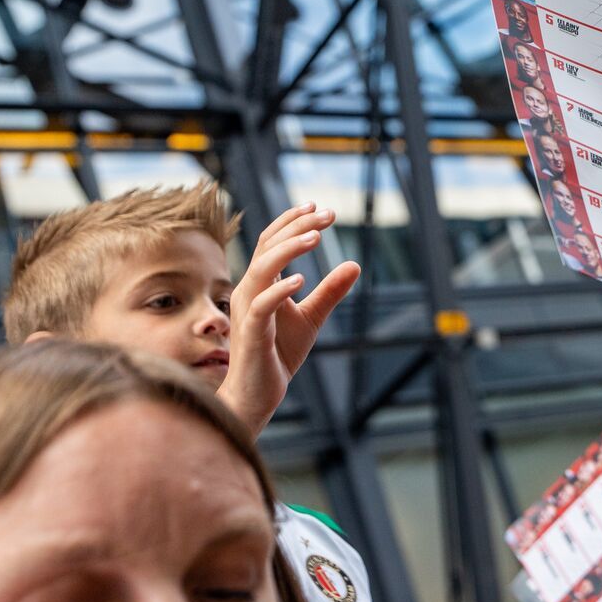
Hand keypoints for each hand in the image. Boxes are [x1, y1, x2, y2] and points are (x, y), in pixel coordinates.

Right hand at [217, 203, 360, 432]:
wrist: (259, 393)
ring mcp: (247, 311)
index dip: (292, 221)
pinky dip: (279, 289)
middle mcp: (248, 290)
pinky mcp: (251, 333)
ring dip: (288, 250)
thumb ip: (330, 292)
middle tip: (328, 215)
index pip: (271, 242)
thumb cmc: (278, 354)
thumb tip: (355, 264)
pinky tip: (302, 279)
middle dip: (297, 226)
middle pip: (267, 246)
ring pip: (260, 269)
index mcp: (259, 283)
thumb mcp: (312, 317)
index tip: (319, 207)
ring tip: (316, 237)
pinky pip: (260, 306)